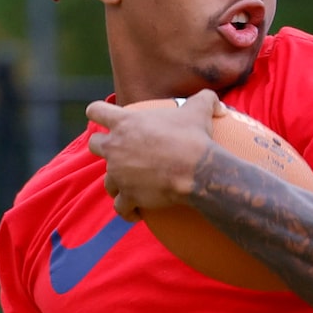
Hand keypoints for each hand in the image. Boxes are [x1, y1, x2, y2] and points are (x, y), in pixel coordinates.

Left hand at [85, 92, 215, 218]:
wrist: (196, 171)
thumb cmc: (194, 138)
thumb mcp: (200, 110)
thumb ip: (205, 99)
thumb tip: (218, 104)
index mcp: (125, 123)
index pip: (96, 111)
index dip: (97, 113)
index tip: (103, 119)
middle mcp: (116, 146)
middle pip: (94, 144)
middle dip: (103, 148)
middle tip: (121, 154)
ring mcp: (119, 173)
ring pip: (106, 180)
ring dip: (116, 183)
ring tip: (131, 188)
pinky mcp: (128, 195)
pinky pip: (120, 207)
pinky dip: (127, 210)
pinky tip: (135, 212)